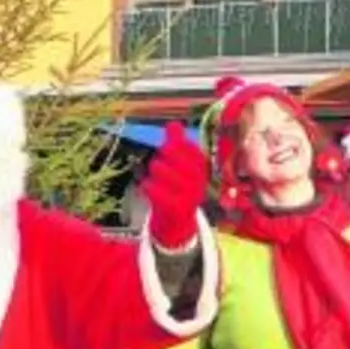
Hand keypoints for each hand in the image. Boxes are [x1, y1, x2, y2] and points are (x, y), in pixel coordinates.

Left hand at [141, 122, 208, 249]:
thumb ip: (177, 145)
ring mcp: (189, 196)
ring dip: (155, 171)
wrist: (179, 224)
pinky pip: (156, 190)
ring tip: (154, 175)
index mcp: (202, 170)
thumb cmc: (178, 189)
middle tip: (161, 161)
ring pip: (163, 171)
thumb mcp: (180, 167)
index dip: (179, 145)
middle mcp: (198, 182)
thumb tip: (174, 124)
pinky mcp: (176, 209)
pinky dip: (149, 187)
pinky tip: (147, 187)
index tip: (170, 147)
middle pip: (175, 157)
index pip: (192, 149)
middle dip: (165, 155)